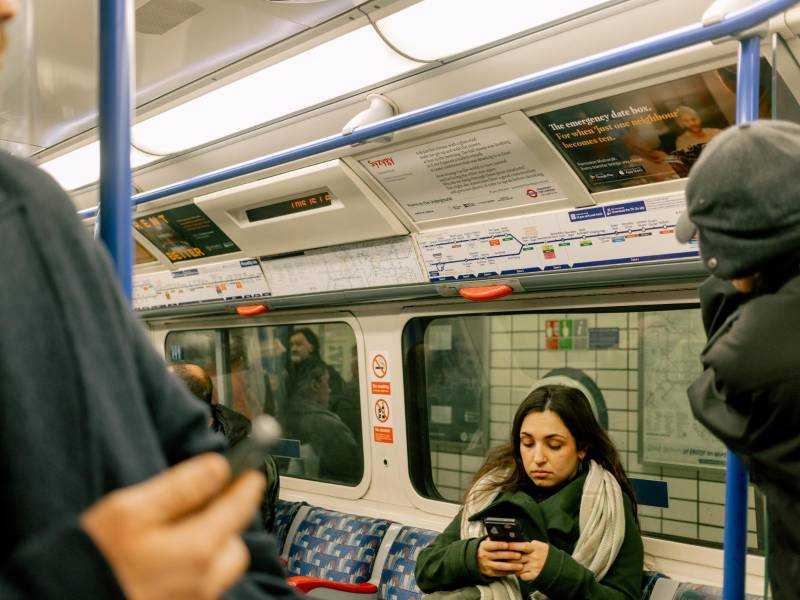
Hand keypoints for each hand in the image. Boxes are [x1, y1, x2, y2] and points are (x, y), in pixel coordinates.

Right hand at [82, 453, 265, 599]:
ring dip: (210, 549)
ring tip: (175, 536)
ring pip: (219, 570)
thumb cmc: (91, 562)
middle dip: (226, 523)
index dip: (247, 485)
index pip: (239, 509)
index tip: (251, 472)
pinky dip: (193, 570)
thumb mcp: (130, 511)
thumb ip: (181, 488)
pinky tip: (163, 562)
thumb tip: (218, 468)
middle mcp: (203, 582)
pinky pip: (200, 588)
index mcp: (198, 550)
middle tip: (201, 507)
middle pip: (234, 545)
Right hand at [476, 538, 522, 577]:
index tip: (507, 545)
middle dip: (509, 555)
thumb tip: (507, 536)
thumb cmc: (486, 549)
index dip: (499, 545)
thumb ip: (495, 540)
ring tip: (520, 566)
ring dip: (511, 566)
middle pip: (498, 555)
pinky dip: (509, 572)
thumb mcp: (487, 543)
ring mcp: (487, 565)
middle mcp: (484, 556)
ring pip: (500, 566)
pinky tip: (516, 570)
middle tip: (519, 555)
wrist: (476, 560)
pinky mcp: (490, 573)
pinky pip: (500, 573)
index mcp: (484, 546)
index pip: (491, 545)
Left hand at [507, 541, 548, 580]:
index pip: (523, 546)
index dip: (513, 546)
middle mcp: (534, 557)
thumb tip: (512, 541)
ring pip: (518, 568)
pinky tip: (519, 571)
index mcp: (534, 548)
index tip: (506, 545)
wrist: (555, 562)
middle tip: (504, 557)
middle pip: (517, 558)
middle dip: (509, 558)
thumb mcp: (536, 544)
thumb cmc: (541, 552)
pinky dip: (520, 574)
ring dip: (513, 567)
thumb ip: (526, 543)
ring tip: (512, 564)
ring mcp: (535, 567)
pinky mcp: (535, 575)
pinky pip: (523, 576)